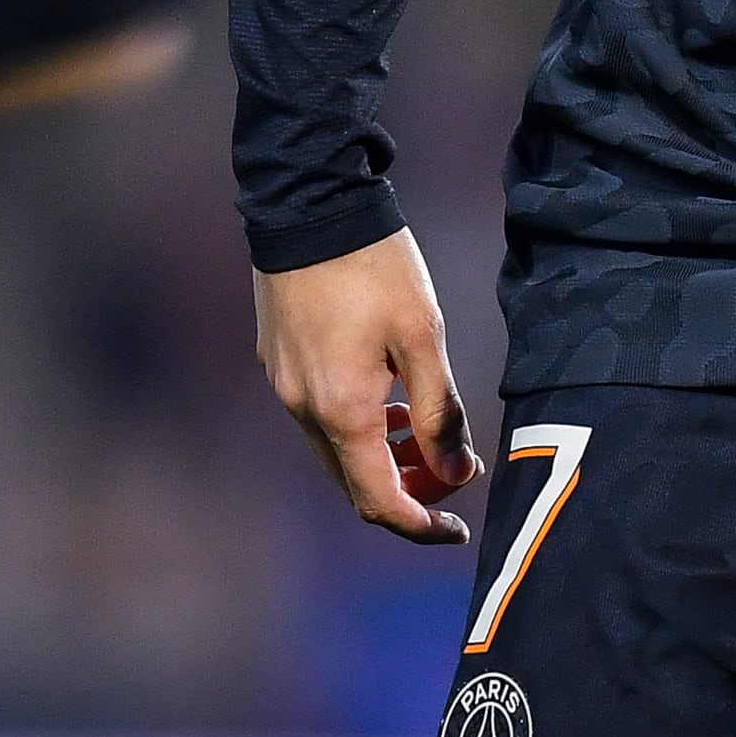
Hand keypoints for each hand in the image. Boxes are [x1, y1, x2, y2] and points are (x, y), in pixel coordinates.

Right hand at [256, 231, 482, 543]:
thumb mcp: (423, 337)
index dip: (420, 525)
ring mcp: (285, 388)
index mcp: (341, 411)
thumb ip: (439, 412)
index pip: (379, 501)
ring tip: (424, 433)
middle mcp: (304, 410)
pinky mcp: (279, 365)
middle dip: (406, 491)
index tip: (456, 529)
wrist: (309, 206)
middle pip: (355, 483)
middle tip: (452, 472)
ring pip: (336, 452)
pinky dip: (357, 427)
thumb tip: (456, 472)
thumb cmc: (373, 267)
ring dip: (381, 458)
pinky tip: (387, 398)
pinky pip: (320, 419)